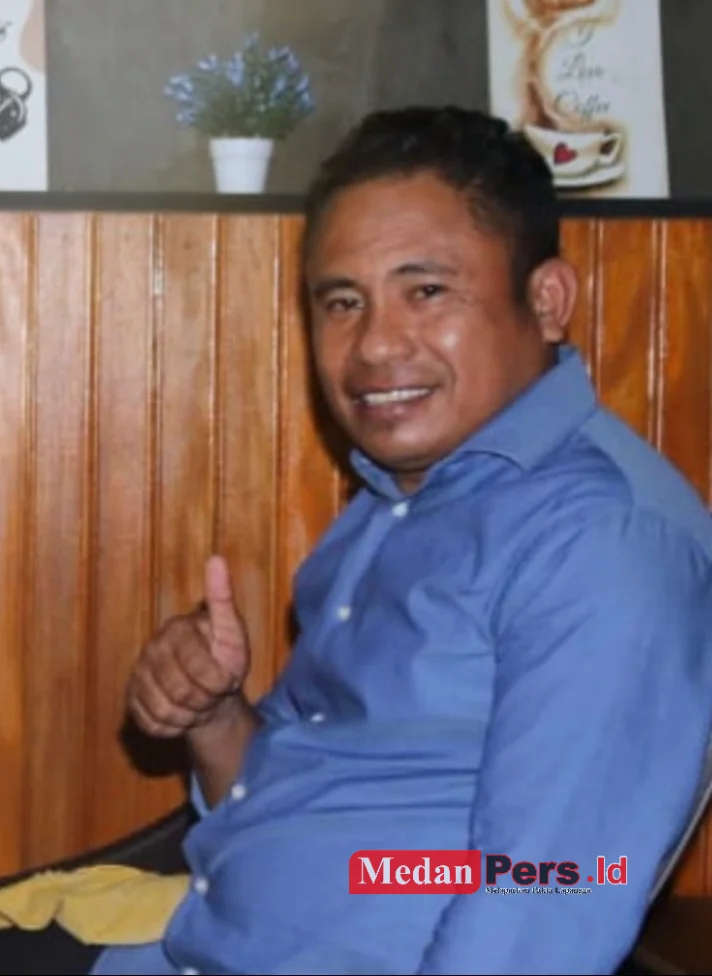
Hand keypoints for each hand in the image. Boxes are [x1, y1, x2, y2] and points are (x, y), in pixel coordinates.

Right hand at [126, 556, 249, 737]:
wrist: (212, 693)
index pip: (200, 669)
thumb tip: (217, 559)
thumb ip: (223, 599)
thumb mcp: (232, 631)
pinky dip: (173, 727)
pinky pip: (151, 725)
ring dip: (191, 716)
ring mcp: (138, 675)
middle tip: (214, 694)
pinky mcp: (131, 700)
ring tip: (200, 703)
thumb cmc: (225, 659)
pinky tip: (183, 715)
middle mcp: (151, 649)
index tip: (228, 680)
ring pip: (165, 711)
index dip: (219, 682)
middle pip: (181, 692)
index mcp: (177, 629)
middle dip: (206, 700)